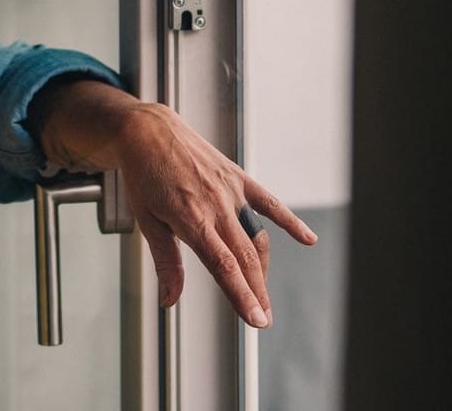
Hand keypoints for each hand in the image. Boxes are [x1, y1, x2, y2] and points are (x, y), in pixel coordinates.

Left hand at [107, 103, 316, 327]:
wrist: (149, 131)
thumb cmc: (144, 174)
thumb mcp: (146, 221)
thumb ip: (166, 262)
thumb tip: (170, 299)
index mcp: (191, 218)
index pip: (224, 266)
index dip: (242, 295)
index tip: (255, 319)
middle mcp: (216, 205)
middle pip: (245, 257)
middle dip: (257, 292)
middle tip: (263, 319)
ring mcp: (231, 191)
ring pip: (257, 237)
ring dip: (263, 268)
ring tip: (262, 293)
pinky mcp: (238, 178)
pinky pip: (270, 203)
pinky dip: (290, 222)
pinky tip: (307, 239)